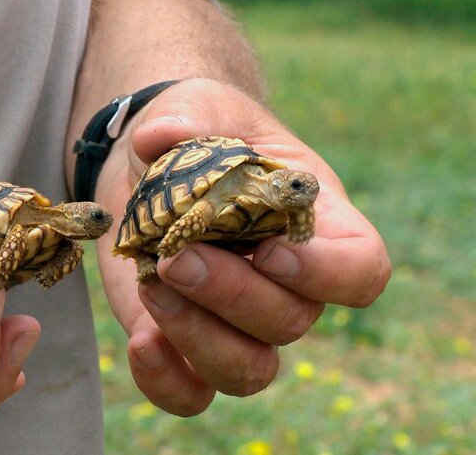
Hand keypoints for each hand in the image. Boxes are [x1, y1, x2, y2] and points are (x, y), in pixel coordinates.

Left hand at [93, 79, 390, 414]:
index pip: (360, 270)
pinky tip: (140, 342)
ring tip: (150, 283)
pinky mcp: (183, 340)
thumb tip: (162, 135)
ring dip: (197, 337)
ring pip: (247, 368)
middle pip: (290, 322)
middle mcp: (286, 285)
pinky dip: (167, 382)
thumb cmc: (198, 134)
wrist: (154, 165)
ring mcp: (236, 321)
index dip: (326, 274)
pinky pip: (192, 392)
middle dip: (230, 294)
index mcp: (316, 224)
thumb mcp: (198, 108)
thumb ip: (190, 115)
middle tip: (174, 257)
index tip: (269, 251)